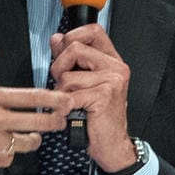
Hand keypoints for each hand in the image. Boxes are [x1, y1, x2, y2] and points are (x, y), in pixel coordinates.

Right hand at [0, 37, 69, 170]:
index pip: (29, 97)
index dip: (53, 100)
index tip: (69, 100)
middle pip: (37, 122)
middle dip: (55, 122)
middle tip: (61, 121)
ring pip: (27, 143)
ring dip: (32, 140)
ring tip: (30, 135)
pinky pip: (9, 159)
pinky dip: (9, 155)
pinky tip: (3, 148)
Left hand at [50, 23, 135, 171]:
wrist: (112, 143)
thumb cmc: (98, 115)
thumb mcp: (85, 82)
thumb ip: (71, 58)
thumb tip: (57, 38)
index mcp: (113, 61)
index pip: (93, 30)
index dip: (73, 36)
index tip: (66, 52)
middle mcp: (116, 68)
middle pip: (74, 48)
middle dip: (59, 67)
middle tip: (65, 84)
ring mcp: (112, 81)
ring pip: (67, 75)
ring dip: (62, 91)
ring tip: (73, 102)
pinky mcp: (104, 95)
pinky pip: (69, 94)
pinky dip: (65, 106)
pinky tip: (74, 112)